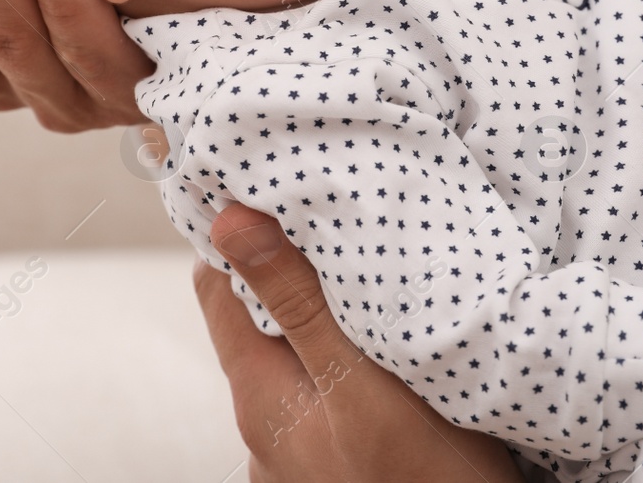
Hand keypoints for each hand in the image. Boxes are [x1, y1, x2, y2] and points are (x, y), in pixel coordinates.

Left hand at [195, 204, 522, 482]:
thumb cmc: (429, 479)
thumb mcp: (362, 383)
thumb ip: (298, 305)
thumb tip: (229, 222)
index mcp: (259, 399)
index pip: (213, 289)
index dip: (235, 235)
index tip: (269, 189)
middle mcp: (264, 431)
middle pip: (255, 322)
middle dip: (287, 271)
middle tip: (333, 221)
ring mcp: (296, 456)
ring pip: (295, 357)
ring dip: (320, 316)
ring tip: (366, 278)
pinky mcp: (335, 464)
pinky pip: (325, 393)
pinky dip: (344, 358)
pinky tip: (384, 347)